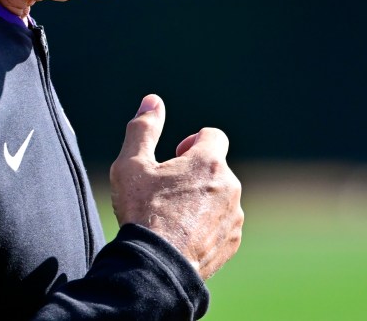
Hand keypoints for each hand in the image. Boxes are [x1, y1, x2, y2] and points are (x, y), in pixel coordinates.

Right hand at [109, 94, 243, 279]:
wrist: (156, 266)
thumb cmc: (143, 212)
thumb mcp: (132, 165)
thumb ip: (143, 128)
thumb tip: (152, 100)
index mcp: (208, 162)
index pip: (213, 136)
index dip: (194, 142)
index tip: (176, 158)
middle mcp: (229, 185)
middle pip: (216, 168)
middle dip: (195, 174)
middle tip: (168, 191)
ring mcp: (234, 215)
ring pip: (221, 197)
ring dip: (203, 200)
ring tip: (174, 217)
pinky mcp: (233, 240)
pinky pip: (223, 224)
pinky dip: (208, 226)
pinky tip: (183, 236)